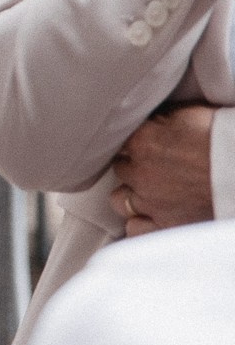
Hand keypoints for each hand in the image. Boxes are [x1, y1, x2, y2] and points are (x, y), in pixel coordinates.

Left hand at [110, 103, 215, 236]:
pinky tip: (152, 219)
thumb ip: (164, 122)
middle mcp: (140, 172)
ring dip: (133, 197)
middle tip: (154, 170)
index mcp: (143, 141)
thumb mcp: (190, 115)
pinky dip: (141, 225)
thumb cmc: (224, 140)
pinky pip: (135, 229)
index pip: (122, 142)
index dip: (136, 146)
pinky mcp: (166, 226)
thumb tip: (157, 124)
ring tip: (151, 195)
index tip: (148, 148)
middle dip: (135, 170)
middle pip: (122, 170)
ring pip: (120, 201)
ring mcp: (151, 202)